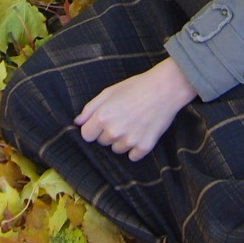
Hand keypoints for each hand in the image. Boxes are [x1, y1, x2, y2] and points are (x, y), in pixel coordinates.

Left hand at [75, 59, 196, 161]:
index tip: (102, 121)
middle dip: (108, 133)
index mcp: (102, 117)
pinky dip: (136, 147)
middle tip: (122, 117)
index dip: (93, 128)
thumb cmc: (136, 87)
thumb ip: (90, 108)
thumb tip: (77, 122)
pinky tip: (141, 132)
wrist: (165, 89)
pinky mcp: (144, 147)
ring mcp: (130, 141)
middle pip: (102, 142)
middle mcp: (114, 132)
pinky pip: (133, 156)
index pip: (86, 135)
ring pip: (117, 150)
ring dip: (122, 141)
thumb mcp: (109, 92)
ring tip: (133, 123)